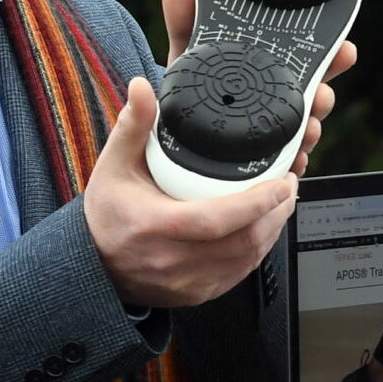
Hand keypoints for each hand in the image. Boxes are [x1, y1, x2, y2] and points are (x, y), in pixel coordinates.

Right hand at [84, 76, 295, 305]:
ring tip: (282, 201)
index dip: (256, 203)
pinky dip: (259, 249)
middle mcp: (173, 261)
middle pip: (243, 241)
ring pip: (248, 259)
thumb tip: (142, 87)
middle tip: (288, 183)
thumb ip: (133, 126)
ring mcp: (189, 283)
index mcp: (155, 226)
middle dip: (276, 212)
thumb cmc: (107, 214)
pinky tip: (265, 228)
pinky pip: (241, 273)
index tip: (281, 182)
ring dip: (273, 229)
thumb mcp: (113, 166)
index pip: (216, 220)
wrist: (94, 265)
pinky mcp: (199, 295)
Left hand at [160, 0, 355, 174]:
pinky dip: (289, 166)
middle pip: (312, 98)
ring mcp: (271, 134)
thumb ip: (184, 24)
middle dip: (324, 97)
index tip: (343, 50)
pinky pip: (281, 166)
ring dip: (310, 132)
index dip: (328, 54)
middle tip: (323, 95)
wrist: (170, 132)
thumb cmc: (187, 88)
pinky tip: (291, 165)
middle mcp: (275, 103)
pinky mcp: (260, 163)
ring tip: (308, 131)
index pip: (305, 60)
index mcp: (265, 72)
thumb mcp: (185, 55)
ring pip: (301, 133)